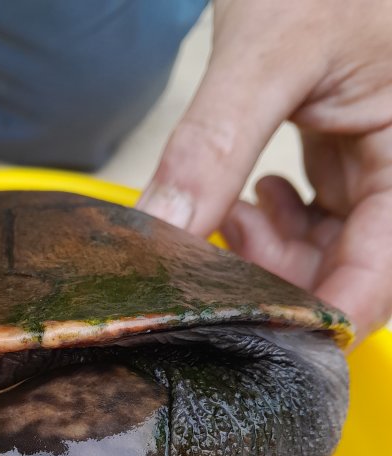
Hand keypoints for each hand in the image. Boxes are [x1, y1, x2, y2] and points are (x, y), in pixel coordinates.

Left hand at [138, 0, 391, 341]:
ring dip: (268, 256)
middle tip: (221, 261)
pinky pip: (315, 222)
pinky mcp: (347, 156)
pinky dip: (271, 227)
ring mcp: (378, 163)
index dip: (328, 316)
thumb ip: (213, 146)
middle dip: (282, 280)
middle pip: (353, 271)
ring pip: (329, 253)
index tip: (262, 334)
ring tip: (223, 218)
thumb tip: (158, 232)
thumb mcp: (270, 48)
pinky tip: (241, 202)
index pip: (385, 274)